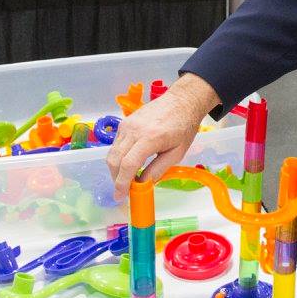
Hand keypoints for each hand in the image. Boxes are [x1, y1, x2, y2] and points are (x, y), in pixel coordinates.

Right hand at [106, 74, 218, 197]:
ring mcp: (127, 124)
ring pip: (112, 152)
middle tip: (123, 190)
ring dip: (116, 168)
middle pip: (115, 160)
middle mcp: (134, 130)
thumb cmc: (184, 126)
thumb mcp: (177, 152)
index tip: (121, 196)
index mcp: (150, 138)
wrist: (182, 101)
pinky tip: (129, 162)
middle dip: (116, 178)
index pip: (128, 165)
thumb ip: (158, 169)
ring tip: (127, 177)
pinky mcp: (125, 122)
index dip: (122, 183)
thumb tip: (142, 184)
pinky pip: (116, 144)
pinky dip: (118, 156)